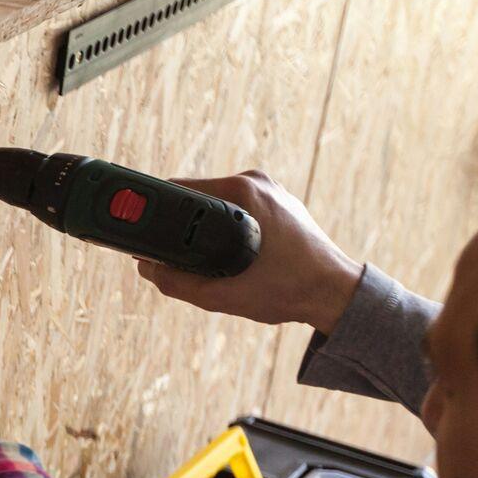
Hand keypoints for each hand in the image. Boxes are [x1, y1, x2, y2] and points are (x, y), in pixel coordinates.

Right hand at [135, 171, 363, 331]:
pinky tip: (223, 253)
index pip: (180, 189)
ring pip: (215, 204)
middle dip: (180, 224)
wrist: (335, 293)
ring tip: (202, 258)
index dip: (156, 212)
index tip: (142, 233)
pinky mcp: (276, 202)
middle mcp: (257, 182)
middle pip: (196, 196)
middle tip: (174, 257)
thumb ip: (178, 283)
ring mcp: (269, 189)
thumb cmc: (289, 291)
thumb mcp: (223, 295)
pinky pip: (235, 209)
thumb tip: (145, 268)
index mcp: (244, 192)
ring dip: (202, 227)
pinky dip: (223, 228)